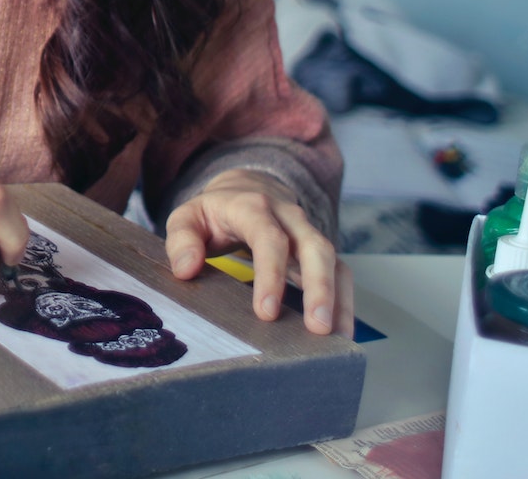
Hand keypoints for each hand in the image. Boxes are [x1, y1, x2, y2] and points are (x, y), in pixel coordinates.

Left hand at [163, 169, 352, 335]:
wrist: (246, 187)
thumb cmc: (214, 211)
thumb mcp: (187, 217)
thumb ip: (181, 240)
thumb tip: (186, 270)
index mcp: (253, 207)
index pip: (268, 237)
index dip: (271, 274)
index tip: (267, 313)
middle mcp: (289, 217)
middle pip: (314, 247)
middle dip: (319, 288)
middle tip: (317, 328)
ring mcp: (308, 232)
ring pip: (334, 261)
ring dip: (339, 300)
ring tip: (338, 339)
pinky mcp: (319, 251)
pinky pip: (341, 273)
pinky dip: (345, 302)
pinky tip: (342, 333)